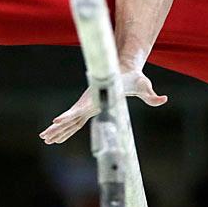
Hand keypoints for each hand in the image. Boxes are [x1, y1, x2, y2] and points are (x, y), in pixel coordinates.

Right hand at [38, 70, 168, 144]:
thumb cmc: (135, 77)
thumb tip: (163, 100)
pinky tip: (56, 137)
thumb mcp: (145, 85)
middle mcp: (89, 102)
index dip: (68, 116)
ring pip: (70, 121)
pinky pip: (75, 121)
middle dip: (57, 128)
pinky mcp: (89, 106)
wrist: (125, 66)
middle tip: (44, 137)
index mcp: (98, 97)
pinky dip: (65, 128)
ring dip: (58, 130)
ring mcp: (87, 104)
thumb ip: (153, 95)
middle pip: (70, 118)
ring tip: (44, 139)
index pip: (80, 109)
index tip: (56, 121)